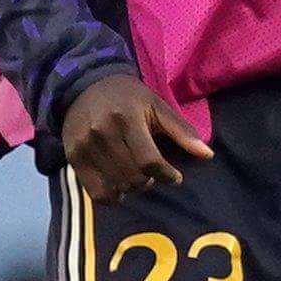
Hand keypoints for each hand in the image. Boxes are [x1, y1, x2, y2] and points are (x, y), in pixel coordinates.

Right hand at [60, 70, 214, 200]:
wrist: (84, 84)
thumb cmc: (127, 97)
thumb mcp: (156, 105)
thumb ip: (181, 131)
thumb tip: (207, 155)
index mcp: (127, 118)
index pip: (150, 161)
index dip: (166, 175)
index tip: (175, 176)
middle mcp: (103, 132)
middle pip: (133, 177)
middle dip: (149, 181)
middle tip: (152, 174)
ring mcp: (85, 146)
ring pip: (116, 186)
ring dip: (132, 188)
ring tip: (136, 177)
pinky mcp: (73, 156)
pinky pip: (95, 192)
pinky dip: (111, 196)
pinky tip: (118, 186)